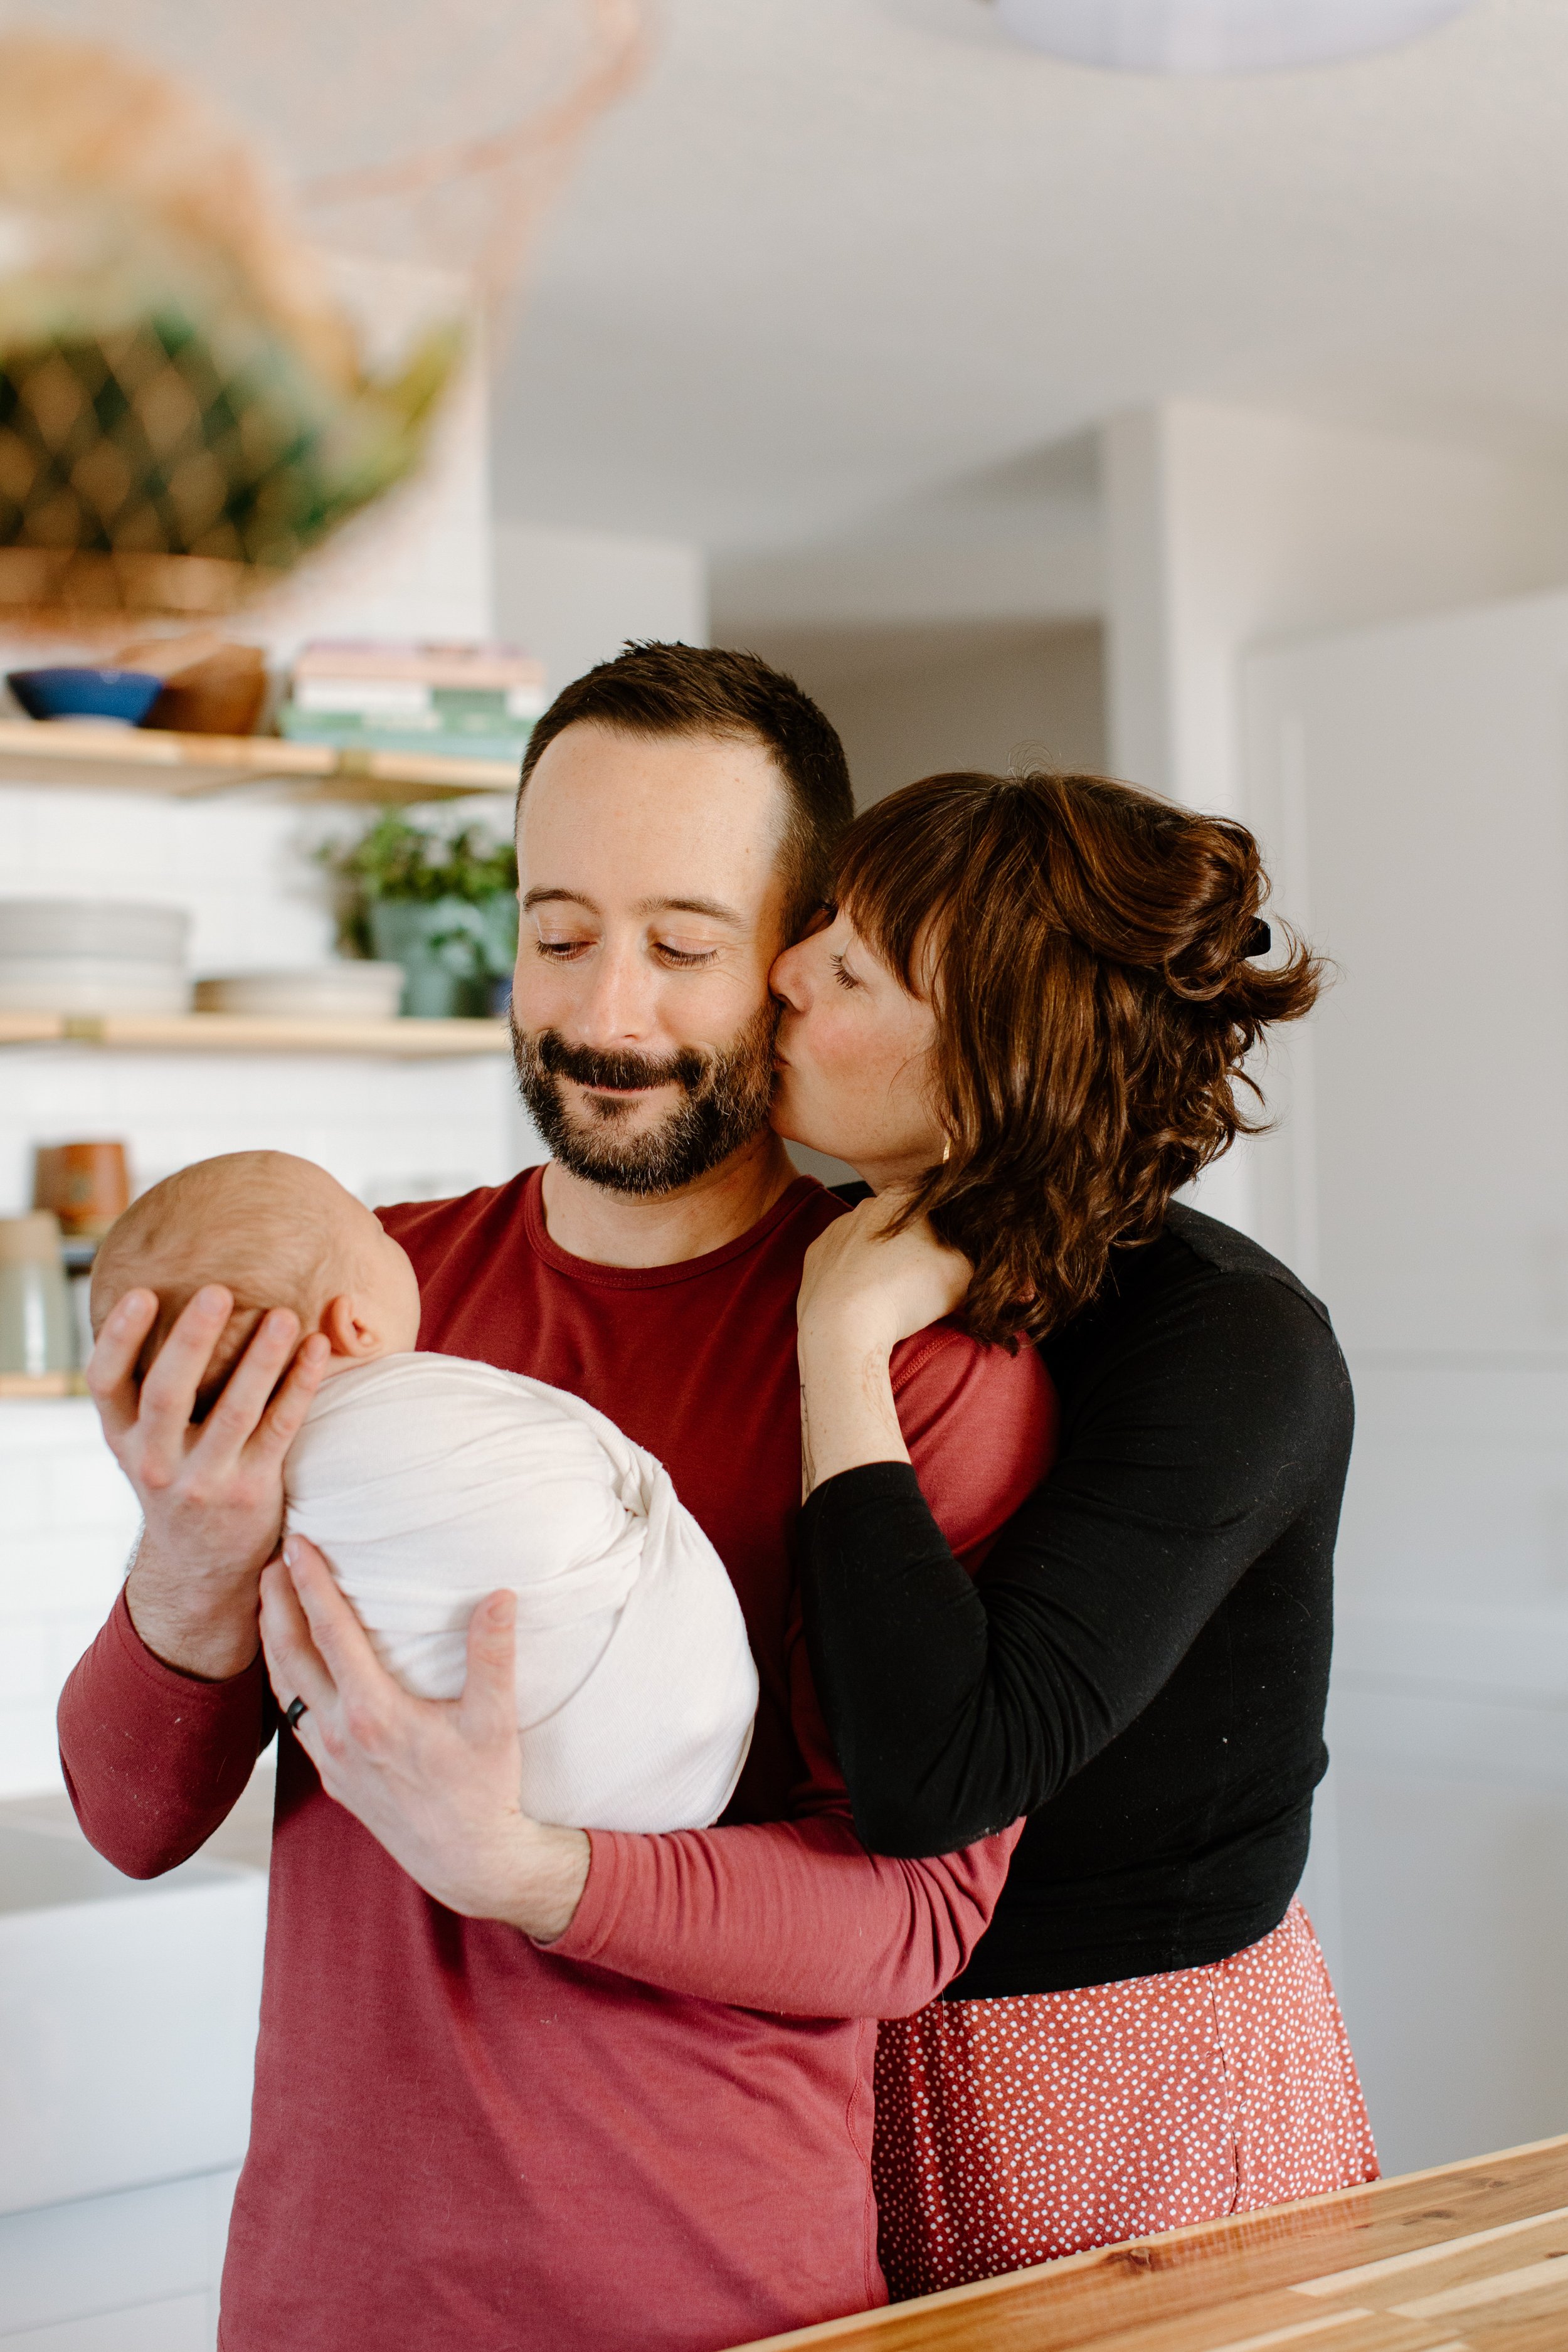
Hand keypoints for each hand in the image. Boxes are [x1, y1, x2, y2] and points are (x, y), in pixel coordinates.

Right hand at [88, 1286, 331, 1680]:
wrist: (202, 1564)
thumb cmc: (176, 1477)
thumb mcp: (143, 1444)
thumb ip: (146, 1392)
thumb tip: (164, 1298)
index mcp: (122, 1439)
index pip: (104, 1383)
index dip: (118, 1338)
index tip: (141, 1292)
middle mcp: (154, 1461)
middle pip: (167, 1392)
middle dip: (192, 1340)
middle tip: (218, 1291)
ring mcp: (202, 1480)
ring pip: (233, 1411)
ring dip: (261, 1360)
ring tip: (283, 1316)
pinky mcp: (250, 1490)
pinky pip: (279, 1429)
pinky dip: (299, 1386)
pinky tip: (317, 1350)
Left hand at [259, 1536, 589, 1940]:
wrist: (467, 1862)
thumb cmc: (484, 1792)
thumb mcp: (496, 1723)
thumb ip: (493, 1656)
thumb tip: (501, 1595)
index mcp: (374, 1715)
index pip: (331, 1633)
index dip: (311, 1584)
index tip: (297, 1544)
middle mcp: (341, 1735)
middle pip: (290, 1655)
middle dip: (275, 1602)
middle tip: (270, 1557)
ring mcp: (331, 1759)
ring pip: (283, 1687)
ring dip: (272, 1639)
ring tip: (269, 1600)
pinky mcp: (332, 1777)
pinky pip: (294, 1717)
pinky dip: (283, 1679)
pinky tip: (288, 1664)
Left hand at [795, 1195, 971, 1496]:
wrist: (842, 1329)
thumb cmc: (907, 1296)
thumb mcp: (966, 1280)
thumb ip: (998, 1275)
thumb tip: (1030, 1288)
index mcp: (903, 1197)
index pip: (939, 1200)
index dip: (954, 1226)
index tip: (961, 1249)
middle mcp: (866, 1206)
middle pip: (904, 1220)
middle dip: (922, 1244)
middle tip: (934, 1277)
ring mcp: (836, 1232)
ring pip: (872, 1241)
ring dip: (888, 1260)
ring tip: (902, 1293)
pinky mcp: (815, 1260)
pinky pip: (844, 1263)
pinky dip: (858, 1278)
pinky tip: (870, 1299)